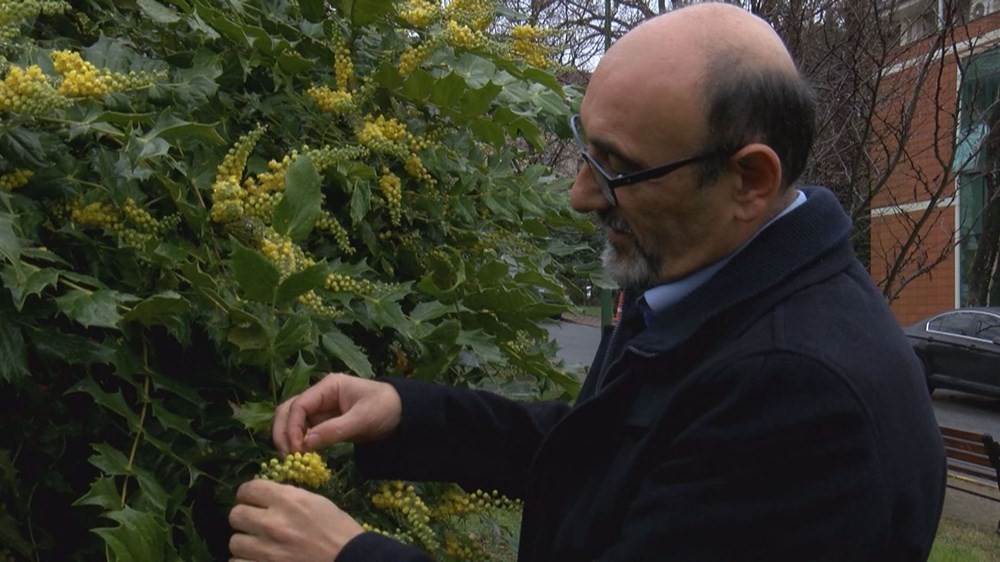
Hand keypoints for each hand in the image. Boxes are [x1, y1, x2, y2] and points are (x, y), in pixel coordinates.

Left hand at [229, 479, 363, 561]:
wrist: (349, 559)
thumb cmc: (338, 530)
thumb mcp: (316, 502)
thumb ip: (288, 497)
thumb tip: (266, 497)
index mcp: (288, 500)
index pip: (248, 489)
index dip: (248, 494)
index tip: (252, 499)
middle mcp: (273, 523)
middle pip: (236, 515)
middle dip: (244, 518)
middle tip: (255, 523)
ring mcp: (267, 550)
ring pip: (235, 542)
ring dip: (245, 543)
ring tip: (258, 545)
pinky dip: (246, 561)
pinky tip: (258, 559)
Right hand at [272, 372, 401, 455]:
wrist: (403, 414)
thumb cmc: (385, 408)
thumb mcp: (362, 419)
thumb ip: (334, 430)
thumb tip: (305, 444)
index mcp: (327, 386)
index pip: (299, 405)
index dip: (292, 427)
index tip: (296, 449)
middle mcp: (319, 396)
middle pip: (288, 411)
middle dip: (283, 432)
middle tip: (288, 457)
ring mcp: (320, 409)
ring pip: (292, 422)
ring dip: (287, 438)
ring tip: (293, 459)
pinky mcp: (324, 423)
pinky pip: (304, 432)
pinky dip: (299, 443)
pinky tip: (302, 457)